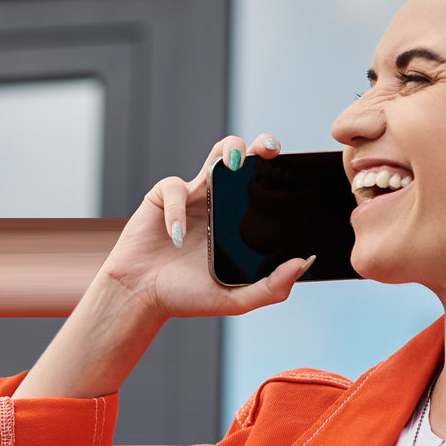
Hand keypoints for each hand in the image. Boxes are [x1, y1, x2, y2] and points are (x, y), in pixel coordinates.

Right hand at [98, 133, 310, 320]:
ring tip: (234, 163)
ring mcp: (194, 196)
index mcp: (239, 224)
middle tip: (270, 152)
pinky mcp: (164, 196)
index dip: (279, 175)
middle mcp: (220, 204)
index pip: (265, 190)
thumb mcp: (235, 299)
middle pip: (248, 161)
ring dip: (229, 150)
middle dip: (261, 146)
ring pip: (217, 155)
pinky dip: (177, 211)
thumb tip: (303, 265)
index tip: (292, 172)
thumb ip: (272, 287)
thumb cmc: (185, 296)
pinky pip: (175, 188)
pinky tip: (176, 238)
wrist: (141, 297)